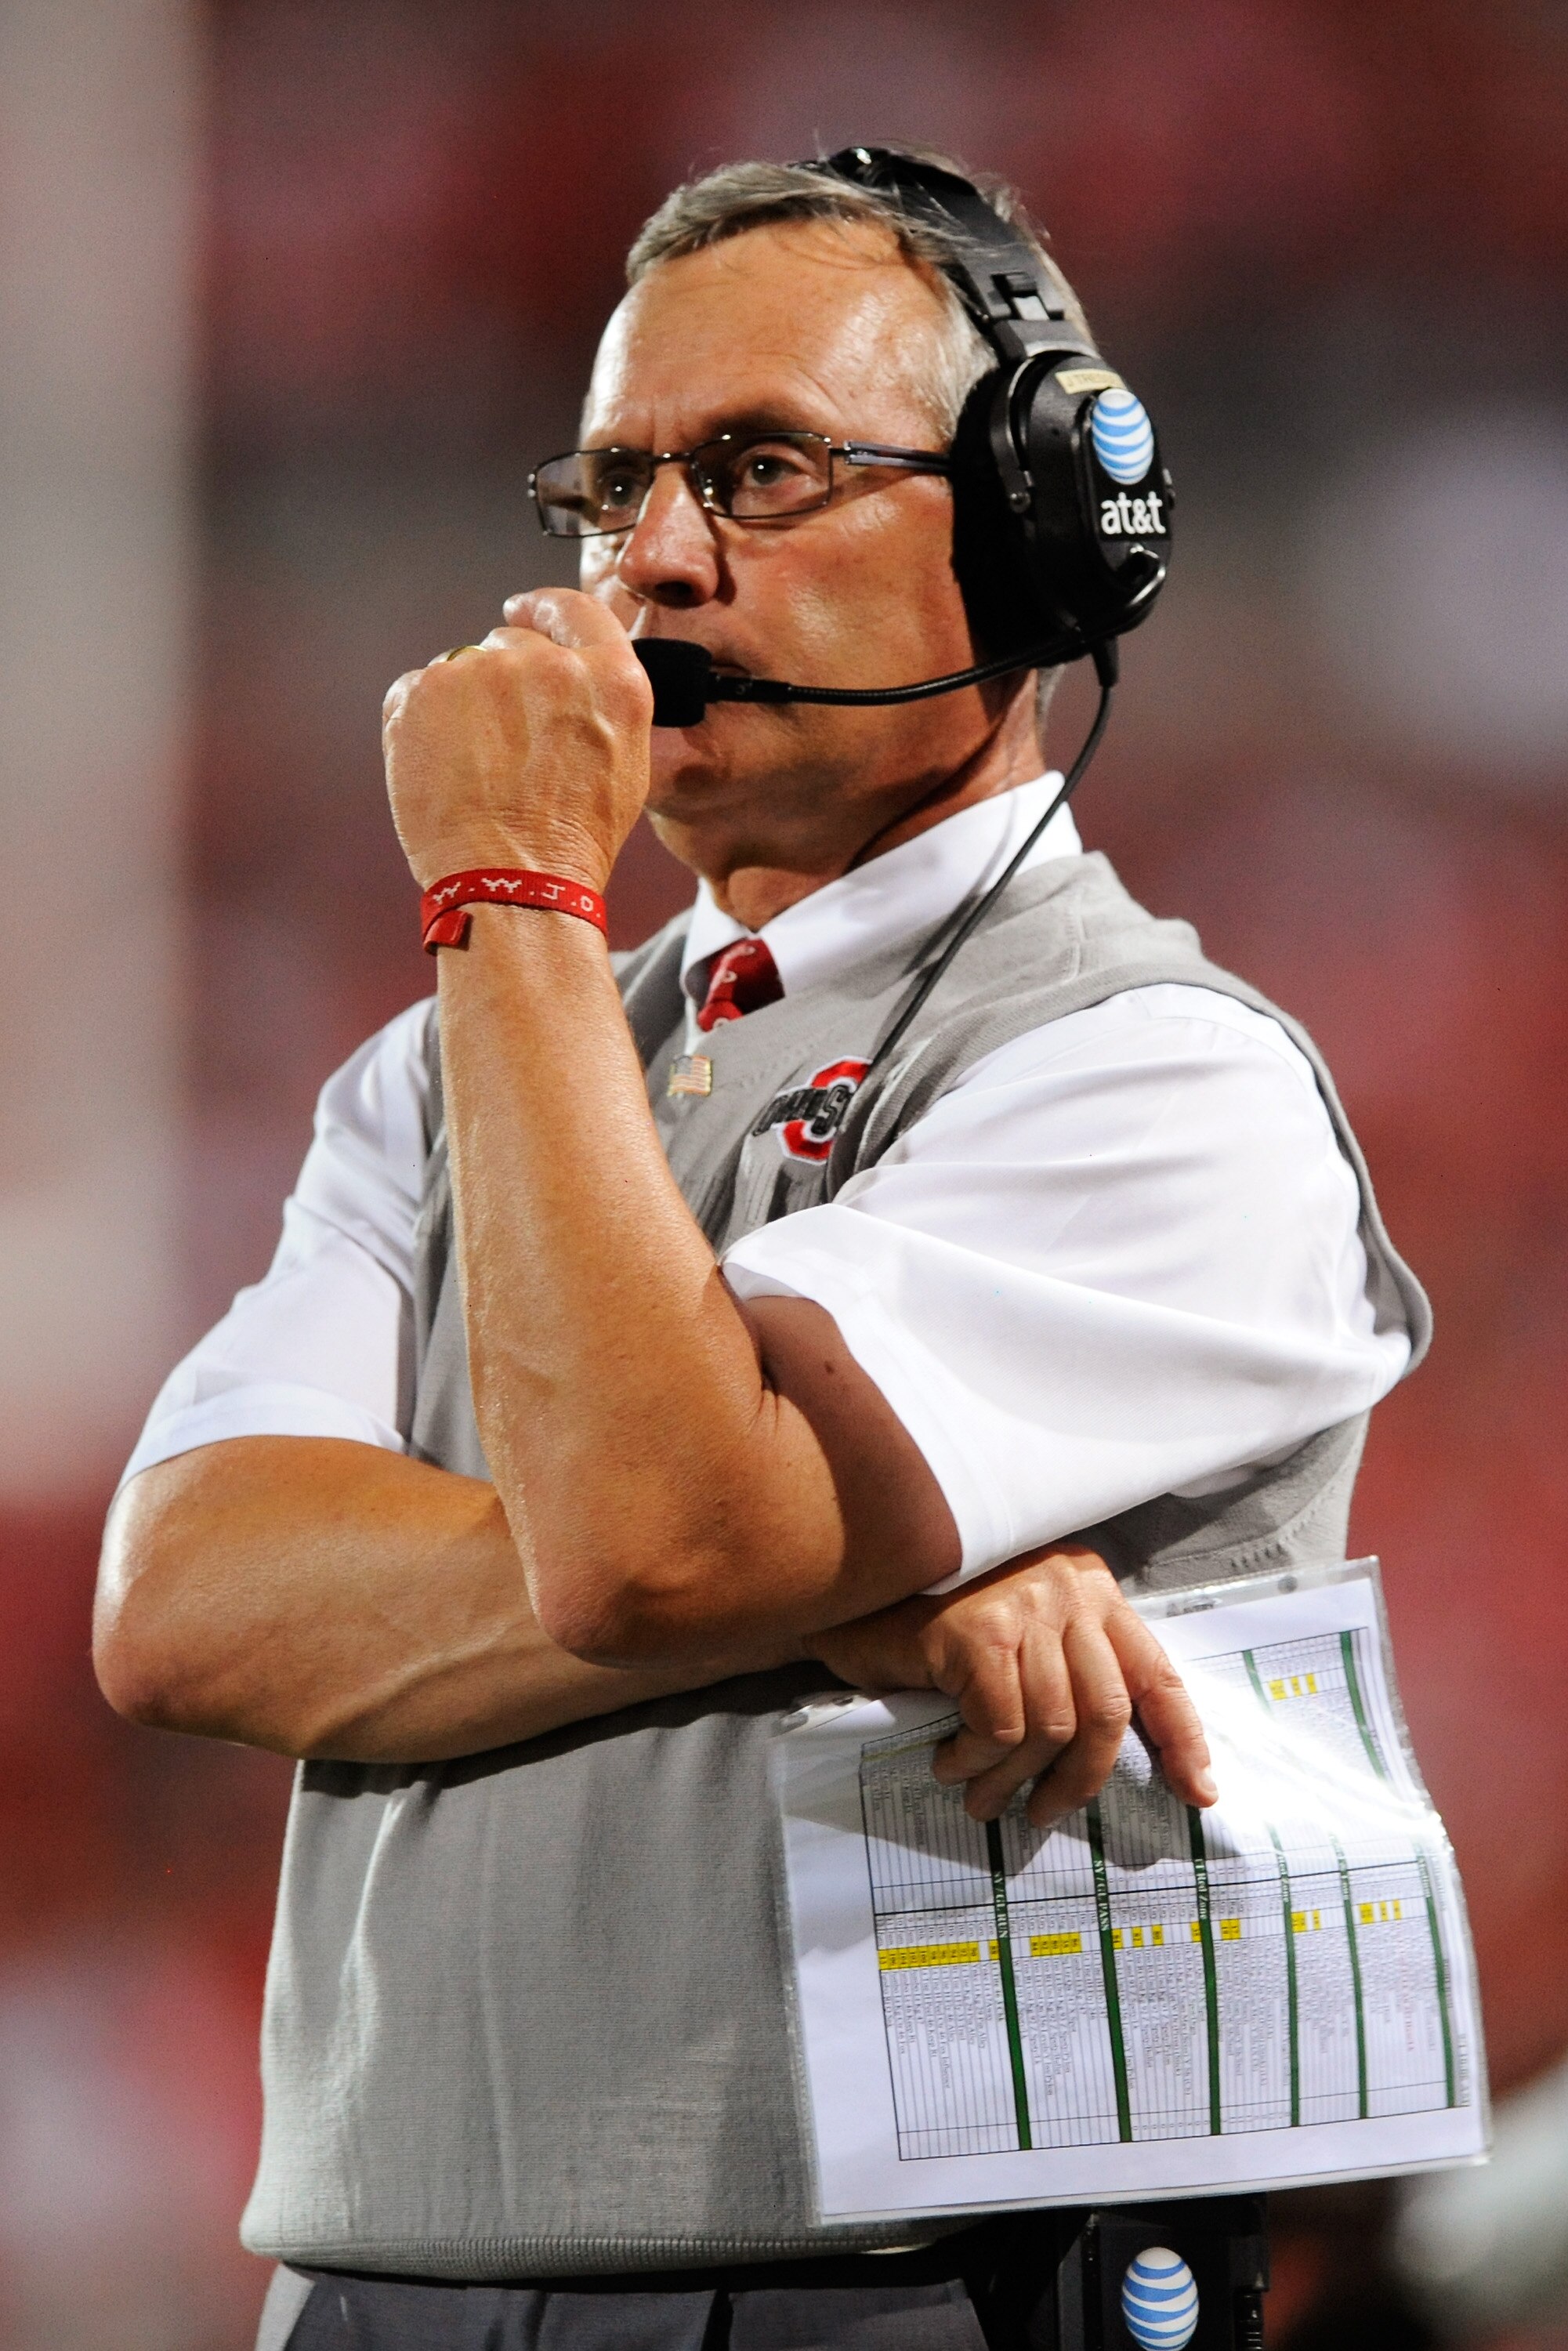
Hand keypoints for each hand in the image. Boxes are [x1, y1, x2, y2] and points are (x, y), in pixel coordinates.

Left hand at [382, 588, 653, 891]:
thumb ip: (601, 699)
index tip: (523, 609)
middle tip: (503, 743)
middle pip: (512, 640)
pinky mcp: (424, 691)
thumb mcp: (625, 763)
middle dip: (505, 679)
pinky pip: (418, 691)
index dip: (545, 608)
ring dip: (464, 704)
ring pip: (463, 668)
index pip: (573, 610)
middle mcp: (546, 663)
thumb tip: (566, 670)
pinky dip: (423, 724)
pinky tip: (443, 769)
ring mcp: (480, 673)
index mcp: (609, 679)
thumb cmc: (572, 840)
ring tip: (475, 770)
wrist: (512, 882)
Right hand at [807, 1545, 1215, 1827]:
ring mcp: (1023, 1608)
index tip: (1198, 1793)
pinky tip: (950, 1761)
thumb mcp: (1021, 1629)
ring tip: (982, 1797)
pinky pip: (1001, 1726)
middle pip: (1106, 1712)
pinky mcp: (978, 1633)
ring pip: (1051, 1728)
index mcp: (1091, 1588)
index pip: (1155, 1672)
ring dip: (1014, 1778)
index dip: (1181, 1739)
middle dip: (1081, 1779)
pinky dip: (977, 1758)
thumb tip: (1104, 1757)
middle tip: (1044, 1812)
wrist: (856, 1580)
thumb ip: (1067, 1668)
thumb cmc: (936, 1614)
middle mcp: (1066, 1591)